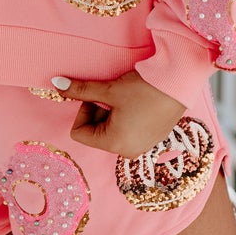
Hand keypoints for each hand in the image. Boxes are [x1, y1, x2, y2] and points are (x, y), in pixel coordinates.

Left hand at [57, 69, 186, 157]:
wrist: (179, 82)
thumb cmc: (144, 88)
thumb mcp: (108, 90)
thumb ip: (80, 91)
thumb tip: (56, 84)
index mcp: (114, 144)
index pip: (79, 134)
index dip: (84, 112)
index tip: (99, 97)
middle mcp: (127, 152)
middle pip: (95, 134)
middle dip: (98, 113)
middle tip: (113, 97)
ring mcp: (141, 147)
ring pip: (110, 132)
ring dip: (111, 114)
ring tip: (127, 100)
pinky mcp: (151, 139)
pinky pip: (127, 132)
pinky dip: (125, 118)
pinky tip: (138, 104)